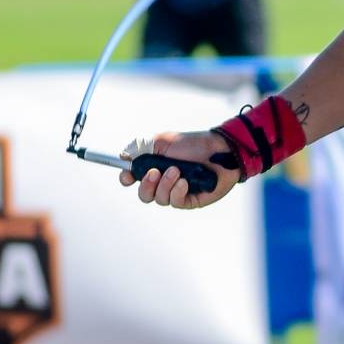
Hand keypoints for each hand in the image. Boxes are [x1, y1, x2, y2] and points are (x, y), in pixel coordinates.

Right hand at [118, 130, 238, 209]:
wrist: (220, 149)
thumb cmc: (194, 144)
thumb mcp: (163, 141)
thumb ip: (142, 148)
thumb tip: (123, 156)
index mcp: (155, 167)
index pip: (134, 179)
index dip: (127, 179)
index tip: (127, 176)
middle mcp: (164, 182)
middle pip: (144, 195)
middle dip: (146, 185)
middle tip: (155, 172)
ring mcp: (177, 192)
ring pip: (159, 199)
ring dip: (165, 184)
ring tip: (177, 170)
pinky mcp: (190, 200)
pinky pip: (176, 202)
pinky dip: (177, 192)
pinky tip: (185, 182)